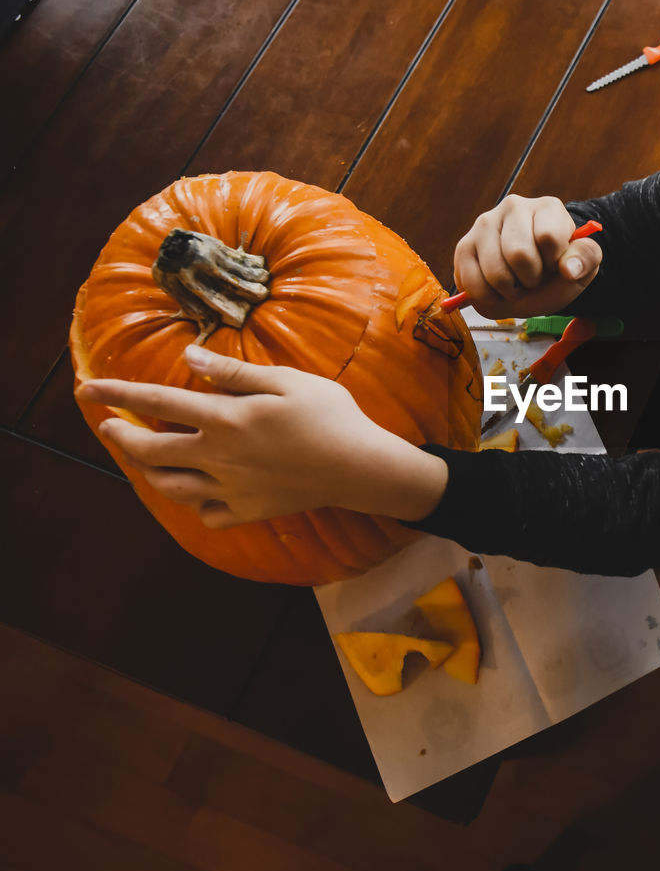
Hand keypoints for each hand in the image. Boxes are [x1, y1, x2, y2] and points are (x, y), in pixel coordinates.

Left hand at [77, 346, 446, 527]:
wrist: (361, 468)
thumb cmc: (330, 416)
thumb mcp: (287, 381)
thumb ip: (234, 373)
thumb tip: (190, 356)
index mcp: (226, 418)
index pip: (158, 402)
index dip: (118, 394)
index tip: (87, 388)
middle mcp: (219, 456)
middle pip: (151, 451)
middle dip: (121, 437)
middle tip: (109, 426)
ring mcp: (232, 488)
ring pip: (171, 487)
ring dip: (148, 471)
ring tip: (142, 459)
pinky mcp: (250, 510)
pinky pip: (208, 513)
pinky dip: (194, 504)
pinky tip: (196, 492)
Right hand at [453, 195, 601, 318]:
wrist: (531, 282)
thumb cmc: (556, 272)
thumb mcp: (581, 268)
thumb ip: (586, 260)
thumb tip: (568, 268)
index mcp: (548, 208)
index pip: (548, 237)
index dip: (554, 263)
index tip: (555, 265)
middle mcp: (514, 207)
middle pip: (519, 254)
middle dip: (530, 280)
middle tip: (533, 278)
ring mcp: (485, 224)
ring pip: (495, 271)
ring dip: (509, 291)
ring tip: (516, 284)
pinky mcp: (464, 245)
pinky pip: (472, 281)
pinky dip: (488, 297)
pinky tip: (497, 289)